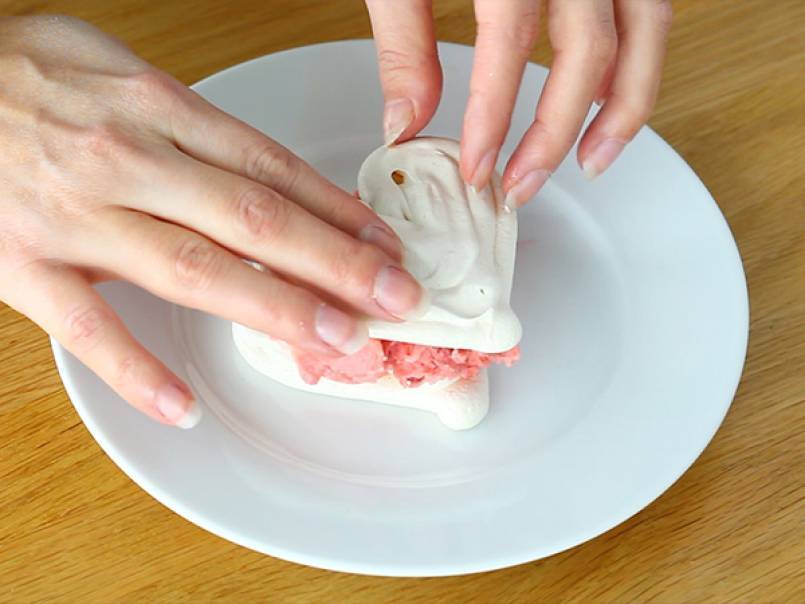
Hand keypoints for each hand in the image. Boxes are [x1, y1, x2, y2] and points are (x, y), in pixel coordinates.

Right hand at [0, 16, 424, 427]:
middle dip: (336, 264)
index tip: (384, 246)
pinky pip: (87, 328)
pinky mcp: (22, 265)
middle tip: (395, 299)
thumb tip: (266, 169)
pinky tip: (184, 407)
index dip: (337, 212)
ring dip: (274, 308)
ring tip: (336, 338)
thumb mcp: (119, 71)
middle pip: (253, 221)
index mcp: (157, 110)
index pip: (270, 170)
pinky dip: (137, 371)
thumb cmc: (25, 74)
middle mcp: (129, 161)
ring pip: (193, 270)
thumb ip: (192, 122)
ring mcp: (76, 216)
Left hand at [365, 0, 671, 206]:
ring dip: (624, 107)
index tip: (476, 167)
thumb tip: (407, 124)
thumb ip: (404, 40)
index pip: (509, 43)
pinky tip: (608, 101)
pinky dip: (637, 61)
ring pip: (644, 30)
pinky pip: (651, 7)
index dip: (493, 117)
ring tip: (593, 162)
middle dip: (554, 131)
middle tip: (522, 185)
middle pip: (588, 48)